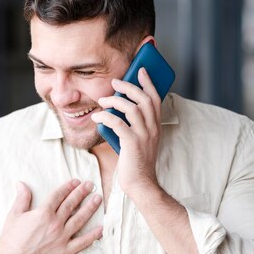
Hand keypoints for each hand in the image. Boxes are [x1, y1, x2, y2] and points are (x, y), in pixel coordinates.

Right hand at [0, 179, 102, 253]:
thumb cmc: (11, 239)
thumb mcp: (14, 215)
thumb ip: (22, 198)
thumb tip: (21, 183)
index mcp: (43, 213)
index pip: (59, 196)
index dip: (68, 187)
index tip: (76, 181)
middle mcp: (55, 224)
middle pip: (71, 204)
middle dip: (82, 193)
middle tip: (90, 184)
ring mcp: (61, 238)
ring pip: (79, 219)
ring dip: (90, 208)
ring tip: (97, 199)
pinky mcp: (65, 251)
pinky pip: (82, 242)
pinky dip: (93, 235)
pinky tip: (101, 228)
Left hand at [91, 67, 161, 196]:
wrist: (140, 183)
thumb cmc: (136, 161)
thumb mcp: (140, 139)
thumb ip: (135, 124)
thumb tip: (120, 109)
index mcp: (156, 126)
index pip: (155, 98)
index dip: (148, 82)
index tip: (140, 70)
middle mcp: (152, 128)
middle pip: (143, 98)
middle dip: (128, 86)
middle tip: (115, 81)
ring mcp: (143, 135)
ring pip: (131, 108)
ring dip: (114, 100)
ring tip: (102, 101)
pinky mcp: (132, 143)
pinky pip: (117, 123)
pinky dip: (105, 117)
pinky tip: (97, 117)